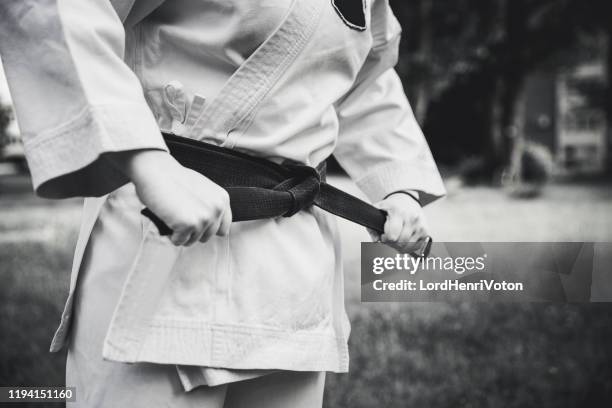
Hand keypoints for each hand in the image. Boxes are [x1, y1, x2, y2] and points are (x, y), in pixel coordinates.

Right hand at [112, 149, 231, 245]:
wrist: (156, 170)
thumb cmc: (172, 178)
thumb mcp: (201, 189)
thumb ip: (209, 205)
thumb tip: (207, 221)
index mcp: (222, 199)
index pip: (222, 229)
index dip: (207, 229)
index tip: (197, 224)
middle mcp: (217, 209)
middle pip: (207, 237)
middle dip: (192, 231)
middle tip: (179, 217)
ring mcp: (204, 217)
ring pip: (193, 240)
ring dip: (181, 233)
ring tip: (173, 216)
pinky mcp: (189, 224)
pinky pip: (179, 241)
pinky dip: (171, 235)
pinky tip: (167, 220)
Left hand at [369, 192, 428, 252]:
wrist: (407, 200)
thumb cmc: (392, 206)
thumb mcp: (378, 210)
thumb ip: (372, 226)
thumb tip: (376, 241)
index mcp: (398, 213)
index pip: (392, 236)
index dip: (385, 239)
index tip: (383, 235)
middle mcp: (411, 219)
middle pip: (400, 243)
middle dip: (392, 244)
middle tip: (389, 239)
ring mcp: (420, 225)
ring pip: (408, 247)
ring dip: (400, 247)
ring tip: (396, 239)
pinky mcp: (425, 231)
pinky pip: (416, 247)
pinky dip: (409, 246)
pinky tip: (404, 239)